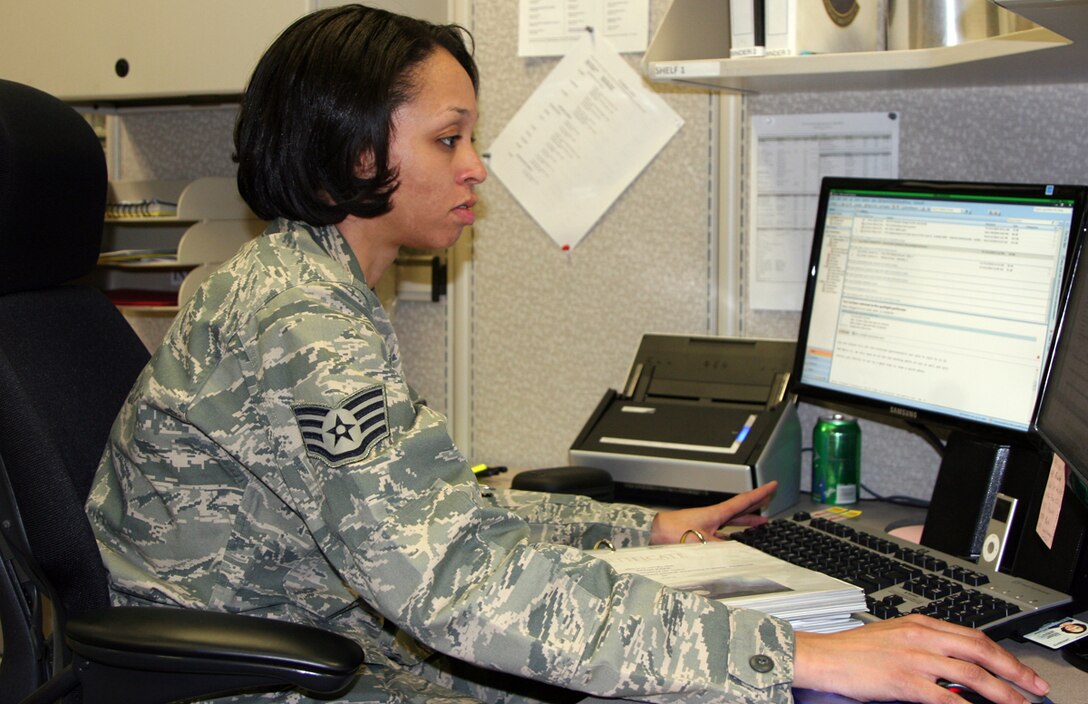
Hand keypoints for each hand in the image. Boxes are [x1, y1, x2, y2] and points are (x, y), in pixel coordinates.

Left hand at [649, 481, 776, 544]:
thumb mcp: (705, 542)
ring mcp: (708, 524)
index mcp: (717, 513)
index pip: (744, 501)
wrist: (655, 533)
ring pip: (733, 522)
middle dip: (757, 506)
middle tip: (770, 502)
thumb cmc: (675, 532)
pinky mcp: (701, 534)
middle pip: (741, 510)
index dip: (760, 493)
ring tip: (760, 526)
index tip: (773, 485)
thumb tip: (742, 555)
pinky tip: (737, 543)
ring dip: (747, 523)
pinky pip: (724, 533)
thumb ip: (724, 550)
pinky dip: (734, 536)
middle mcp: (714, 516)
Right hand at [793, 614, 1049, 703]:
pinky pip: (946, 696)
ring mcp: (914, 659)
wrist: (823, 656)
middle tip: (1034, 687)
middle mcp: (921, 637)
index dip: (1003, 654)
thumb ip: (925, 644)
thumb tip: (955, 662)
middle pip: (981, 651)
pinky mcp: (904, 681)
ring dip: (1003, 692)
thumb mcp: (894, 636)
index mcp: (920, 623)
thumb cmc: (853, 651)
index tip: (1019, 670)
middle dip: (1014, 671)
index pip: (973, 636)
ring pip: (972, 674)